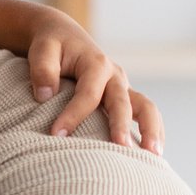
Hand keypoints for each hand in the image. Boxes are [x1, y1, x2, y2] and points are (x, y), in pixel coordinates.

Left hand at [24, 11, 164, 151]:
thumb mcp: (42, 49)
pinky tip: (151, 156)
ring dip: (151, 131)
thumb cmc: (53, 46)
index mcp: (96, 64)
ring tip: (153, 156)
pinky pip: (145, 115)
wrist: (66, 37)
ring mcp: (123, 88)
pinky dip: (152, 132)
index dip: (73, 115)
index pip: (88, 94)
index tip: (56, 135)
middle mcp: (115, 76)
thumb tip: (45, 96)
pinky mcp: (125, 98)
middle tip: (122, 149)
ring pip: (146, 108)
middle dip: (122, 126)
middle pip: (124, 102)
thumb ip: (42, 69)